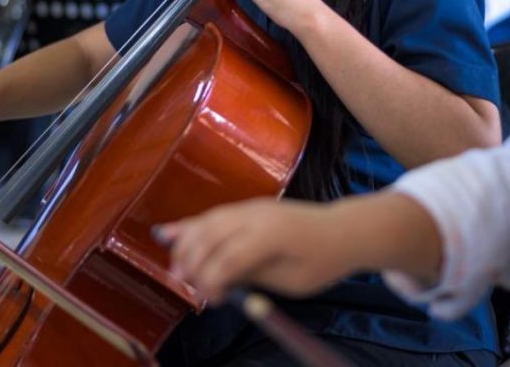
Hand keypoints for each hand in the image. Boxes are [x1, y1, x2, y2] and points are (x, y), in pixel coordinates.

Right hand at [158, 198, 353, 302]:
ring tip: (177, 271)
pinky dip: (190, 226)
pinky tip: (167, 234)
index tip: (212, 301)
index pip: (229, 257)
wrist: (341, 230)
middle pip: (210, 235)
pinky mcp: (246, 208)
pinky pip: (212, 216)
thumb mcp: (291, 281)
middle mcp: (256, 214)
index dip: (212, 281)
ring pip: (206, 223)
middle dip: (193, 263)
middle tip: (189, 289)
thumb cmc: (322, 261)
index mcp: (271, 234)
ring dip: (186, 246)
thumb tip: (218, 283)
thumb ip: (253, 277)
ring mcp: (249, 207)